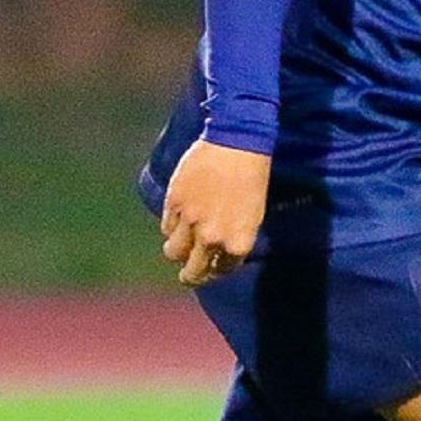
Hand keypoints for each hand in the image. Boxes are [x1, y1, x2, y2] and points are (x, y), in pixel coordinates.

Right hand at [160, 139, 271, 285]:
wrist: (237, 144)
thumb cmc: (253, 177)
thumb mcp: (253, 215)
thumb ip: (234, 238)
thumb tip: (217, 254)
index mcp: (238, 243)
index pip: (221, 272)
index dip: (215, 271)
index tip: (211, 270)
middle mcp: (213, 238)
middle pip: (193, 272)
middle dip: (191, 276)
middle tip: (188, 275)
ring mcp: (191, 222)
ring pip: (173, 252)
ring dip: (177, 252)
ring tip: (180, 248)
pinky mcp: (174, 204)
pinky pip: (166, 227)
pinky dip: (172, 227)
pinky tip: (179, 220)